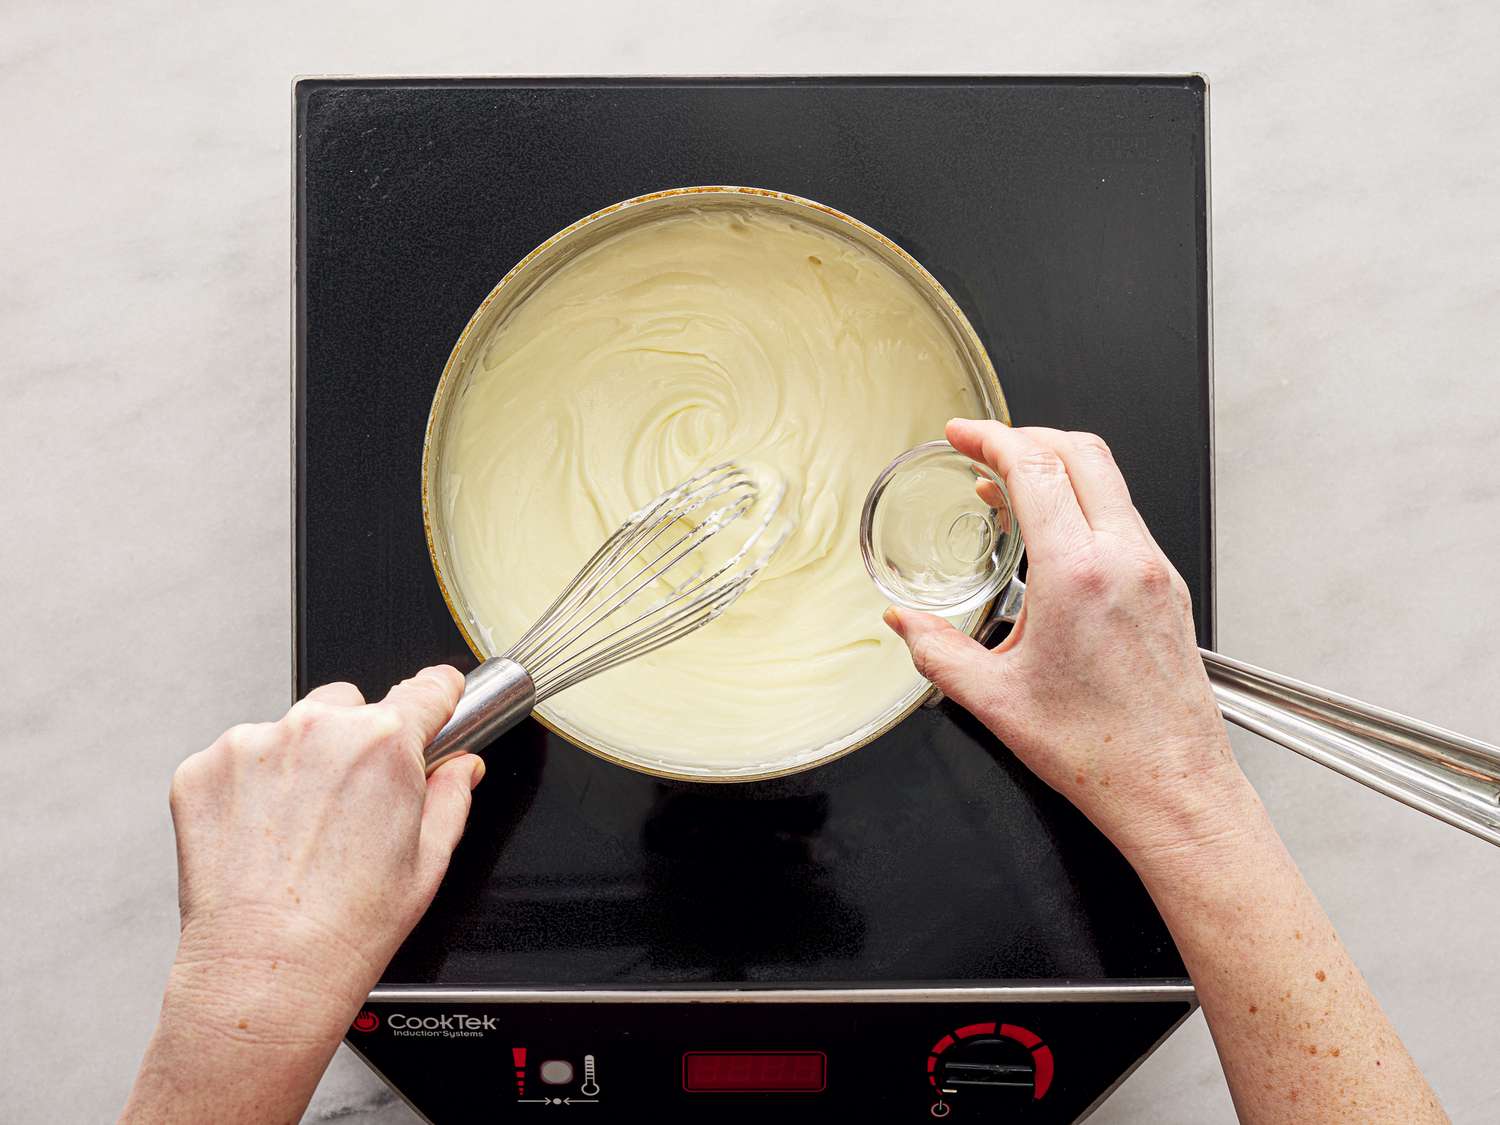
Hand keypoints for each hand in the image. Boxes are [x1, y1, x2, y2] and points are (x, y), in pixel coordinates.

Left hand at [124, 666, 480, 1123]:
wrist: (266, 971)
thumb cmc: (347, 928)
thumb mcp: (430, 862)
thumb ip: (452, 796)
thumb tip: (460, 768)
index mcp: (384, 744)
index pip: (427, 687)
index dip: (438, 697)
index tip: (437, 699)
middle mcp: (317, 729)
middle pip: (351, 704)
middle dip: (358, 741)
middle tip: (354, 802)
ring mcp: (252, 745)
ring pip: (292, 729)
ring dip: (301, 761)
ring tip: (302, 830)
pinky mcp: (203, 768)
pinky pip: (239, 757)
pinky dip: (251, 785)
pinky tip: (264, 835)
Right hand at [884, 419, 1247, 860]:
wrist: (1173, 789)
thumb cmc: (1101, 753)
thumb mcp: (994, 700)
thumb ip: (937, 650)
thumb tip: (904, 624)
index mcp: (1079, 575)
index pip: (1036, 466)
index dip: (991, 437)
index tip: (962, 434)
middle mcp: (1126, 560)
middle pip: (1081, 451)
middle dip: (1026, 436)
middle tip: (984, 449)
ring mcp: (1155, 570)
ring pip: (1108, 481)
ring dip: (1056, 470)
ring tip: (1010, 495)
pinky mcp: (1168, 588)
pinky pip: (1123, 518)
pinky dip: (1082, 505)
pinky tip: (1052, 540)